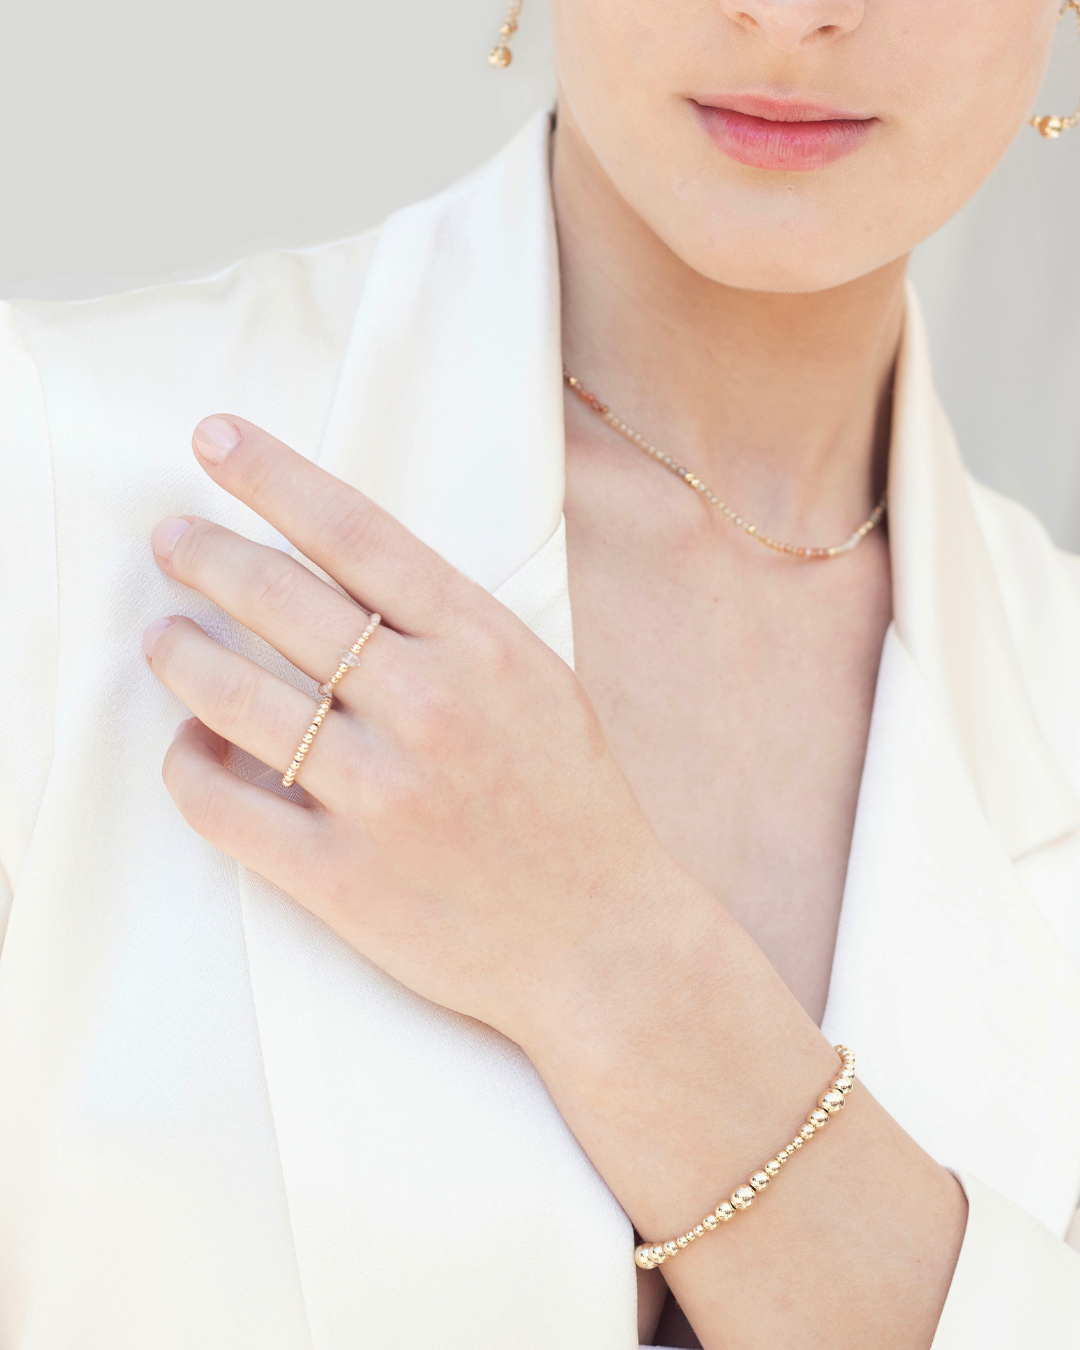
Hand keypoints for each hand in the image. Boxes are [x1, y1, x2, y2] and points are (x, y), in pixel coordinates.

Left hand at [145, 415, 680, 1044]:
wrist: (605, 942)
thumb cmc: (575, 808)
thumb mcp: (538, 685)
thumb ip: (451, 628)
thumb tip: (339, 575)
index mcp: (484, 646)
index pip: (354, 533)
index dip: (272, 476)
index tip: (212, 440)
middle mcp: (430, 707)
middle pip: (280, 601)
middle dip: (205, 555)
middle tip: (170, 540)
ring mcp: (383, 795)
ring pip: (234, 698)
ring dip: (181, 653)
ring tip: (164, 636)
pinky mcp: (342, 879)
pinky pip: (225, 806)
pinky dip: (188, 767)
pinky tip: (190, 747)